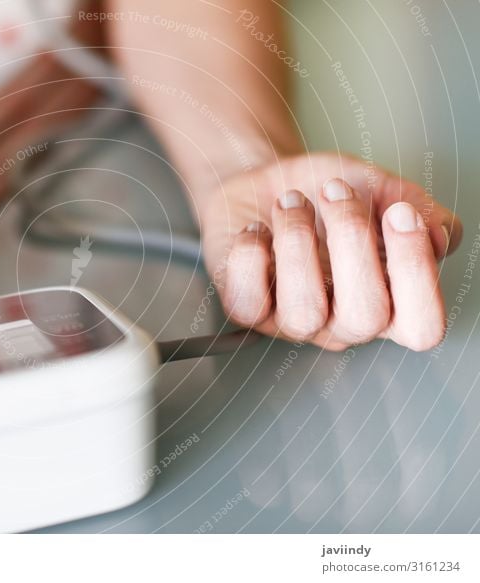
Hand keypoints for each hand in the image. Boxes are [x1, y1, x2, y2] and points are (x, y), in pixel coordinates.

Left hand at [202, 153, 461, 350]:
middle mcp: (341, 322)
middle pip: (365, 318)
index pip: (422, 326)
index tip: (398, 211)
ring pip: (304, 312)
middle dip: (353, 241)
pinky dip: (250, 255)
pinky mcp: (247, 310)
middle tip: (335, 191)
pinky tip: (256, 228)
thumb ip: (417, 206)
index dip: (416, 271)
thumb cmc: (325, 194)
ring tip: (291, 201)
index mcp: (388, 303)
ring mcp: (292, 322)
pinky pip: (247, 304)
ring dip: (297, 242)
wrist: (266, 181)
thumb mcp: (379, 188)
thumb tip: (440, 234)